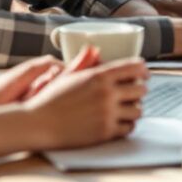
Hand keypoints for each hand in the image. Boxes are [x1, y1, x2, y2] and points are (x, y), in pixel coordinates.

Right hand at [18, 56, 148, 149]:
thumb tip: (95, 49)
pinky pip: (129, 128)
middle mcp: (106, 93)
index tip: (144, 73)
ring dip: (134, 109)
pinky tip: (120, 122)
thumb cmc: (50, 98)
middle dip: (138, 90)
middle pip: (141, 89)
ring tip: (126, 109)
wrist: (37, 123)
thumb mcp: (67, 75)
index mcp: (98, 76)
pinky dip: (127, 125)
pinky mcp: (106, 132)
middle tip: (133, 93)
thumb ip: (85, 62)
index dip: (143, 70)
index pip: (134, 67)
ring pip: (138, 110)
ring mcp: (107, 114)